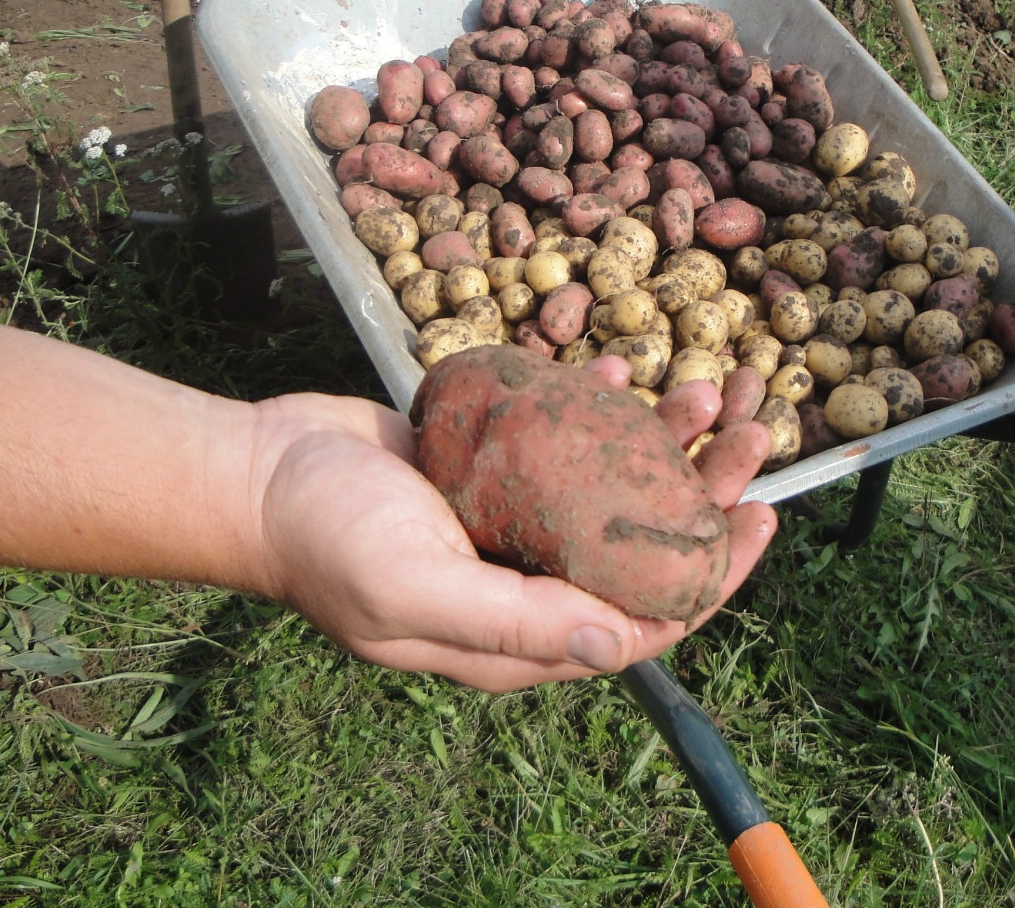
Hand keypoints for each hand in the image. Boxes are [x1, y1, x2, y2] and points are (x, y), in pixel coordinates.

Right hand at [245, 363, 775, 691]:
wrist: (256, 472)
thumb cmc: (326, 537)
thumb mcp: (416, 591)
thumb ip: (517, 624)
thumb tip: (622, 644)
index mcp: (519, 636)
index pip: (641, 621)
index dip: (710, 577)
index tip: (759, 519)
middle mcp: (526, 584)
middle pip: (640, 548)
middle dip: (704, 496)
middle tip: (752, 434)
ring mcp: (510, 523)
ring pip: (612, 489)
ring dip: (665, 443)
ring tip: (710, 388)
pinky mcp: (490, 470)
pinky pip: (564, 443)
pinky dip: (598, 408)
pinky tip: (623, 370)